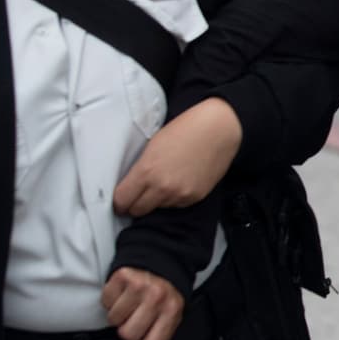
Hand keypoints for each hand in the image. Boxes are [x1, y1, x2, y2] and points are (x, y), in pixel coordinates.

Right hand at [101, 267, 184, 339]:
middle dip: (127, 331)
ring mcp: (139, 285)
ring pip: (114, 319)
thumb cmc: (164, 292)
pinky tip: (123, 295)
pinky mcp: (123, 276)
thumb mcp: (171, 314)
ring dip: (118, 315)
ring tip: (130, 305)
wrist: (160, 260)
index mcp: (172, 310)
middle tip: (133, 320)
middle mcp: (157, 297)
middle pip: (128, 334)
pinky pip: (106, 301)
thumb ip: (159, 335)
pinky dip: (111, 301)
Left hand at [114, 97, 240, 216]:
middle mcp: (163, 188)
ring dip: (157, 200)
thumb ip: (140, 170)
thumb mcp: (153, 146)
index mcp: (147, 171)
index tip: (120, 198)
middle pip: (137, 210)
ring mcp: (181, 195)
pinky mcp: (195, 198)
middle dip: (134, 204)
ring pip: (158, 208)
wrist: (219, 129)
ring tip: (165, 181)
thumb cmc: (185, 129)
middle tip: (137, 194)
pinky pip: (176, 205)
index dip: (118, 201)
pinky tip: (180, 180)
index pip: (121, 201)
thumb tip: (130, 187)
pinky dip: (174, 197)